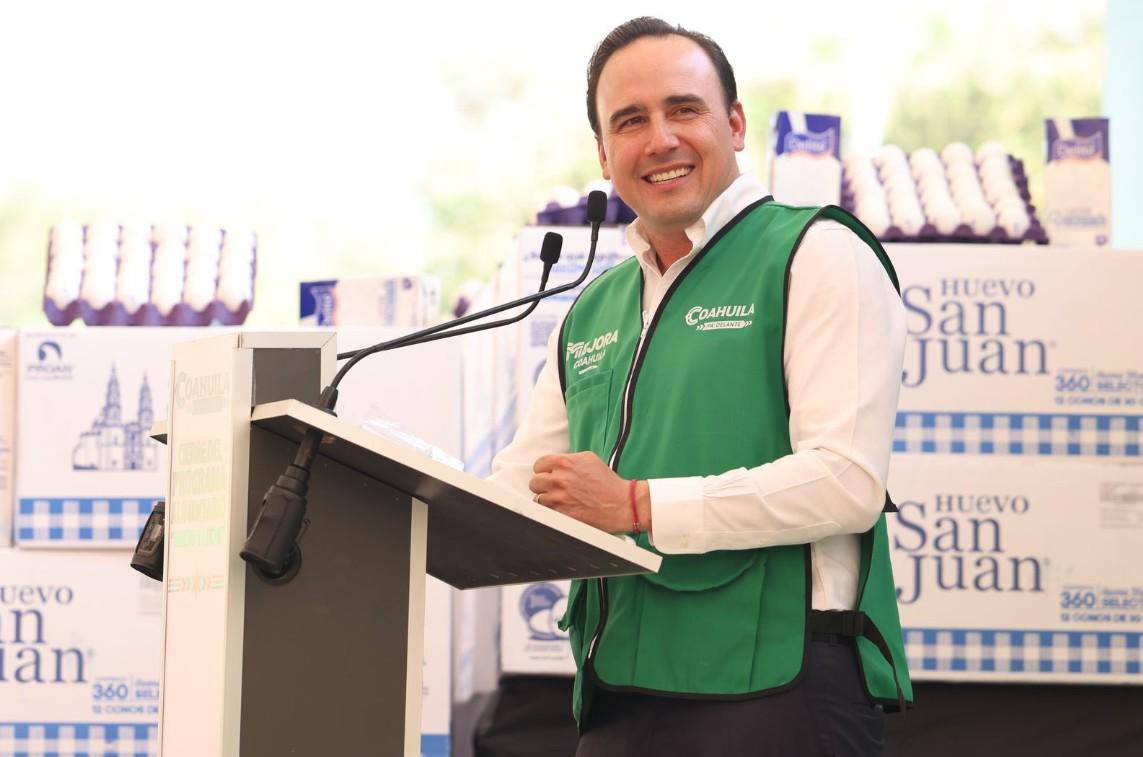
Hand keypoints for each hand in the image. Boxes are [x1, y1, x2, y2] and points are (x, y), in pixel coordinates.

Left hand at [529, 451, 649, 533]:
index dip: (543, 471)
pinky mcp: (562, 515)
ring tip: (561, 500)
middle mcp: (559, 479)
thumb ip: (568, 459)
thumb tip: (554, 464)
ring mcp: (559, 498)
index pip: (538, 465)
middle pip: (534, 482)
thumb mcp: (588, 459)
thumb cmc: (608, 482)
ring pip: (539, 499)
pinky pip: (547, 512)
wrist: (622, 503)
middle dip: (543, 485)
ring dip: (547, 500)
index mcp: (564, 463)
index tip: (548, 475)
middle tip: (554, 489)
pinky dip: (554, 511)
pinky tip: (565, 509)